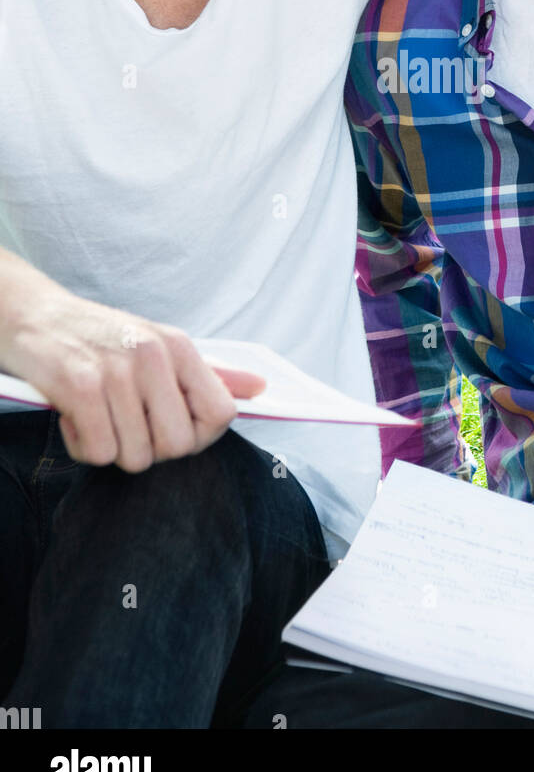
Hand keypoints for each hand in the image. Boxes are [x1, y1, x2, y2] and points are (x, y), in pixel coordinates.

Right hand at [5, 289, 264, 472]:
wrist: (34, 316)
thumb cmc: (101, 338)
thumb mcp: (160, 345)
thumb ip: (209, 373)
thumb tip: (261, 387)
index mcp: (179, 347)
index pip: (221, 414)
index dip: (200, 437)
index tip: (171, 430)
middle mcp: (153, 356)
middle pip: (178, 445)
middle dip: (152, 449)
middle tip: (127, 425)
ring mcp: (115, 371)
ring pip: (135, 456)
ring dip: (113, 448)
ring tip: (99, 416)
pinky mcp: (78, 387)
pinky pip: (98, 452)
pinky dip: (83, 446)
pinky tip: (76, 419)